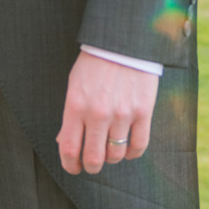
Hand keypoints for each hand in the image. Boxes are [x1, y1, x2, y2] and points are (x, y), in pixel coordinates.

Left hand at [57, 51, 158, 174]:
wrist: (124, 40)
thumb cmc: (95, 62)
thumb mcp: (75, 84)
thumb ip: (70, 115)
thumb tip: (65, 141)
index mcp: (76, 105)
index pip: (69, 148)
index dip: (70, 165)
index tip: (73, 167)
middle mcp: (98, 113)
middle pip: (94, 159)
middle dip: (91, 167)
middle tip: (92, 164)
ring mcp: (122, 113)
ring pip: (116, 156)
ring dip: (111, 159)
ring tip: (110, 151)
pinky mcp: (143, 111)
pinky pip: (139, 146)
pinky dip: (132, 154)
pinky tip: (128, 149)